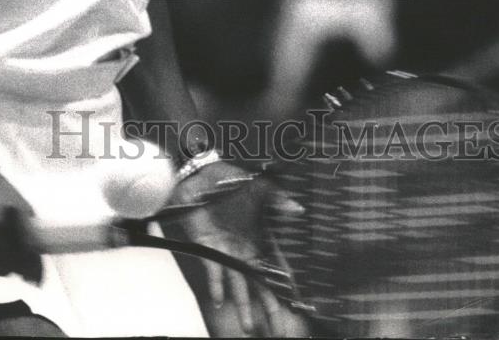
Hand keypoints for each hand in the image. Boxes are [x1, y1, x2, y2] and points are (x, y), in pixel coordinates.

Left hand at [171, 160, 306, 336]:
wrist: (199, 174)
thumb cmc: (229, 179)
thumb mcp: (257, 187)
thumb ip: (277, 198)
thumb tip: (298, 207)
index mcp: (259, 238)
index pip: (275, 268)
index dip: (284, 286)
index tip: (295, 305)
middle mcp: (244, 250)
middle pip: (259, 284)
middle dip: (268, 308)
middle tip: (277, 332)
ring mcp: (226, 250)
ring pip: (238, 284)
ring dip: (243, 305)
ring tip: (249, 327)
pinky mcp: (207, 247)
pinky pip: (213, 271)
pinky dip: (216, 285)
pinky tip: (219, 301)